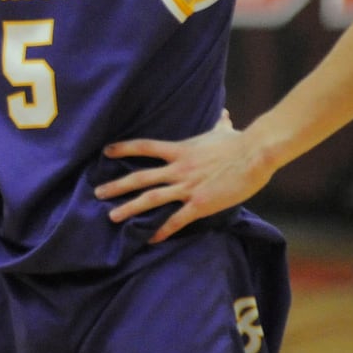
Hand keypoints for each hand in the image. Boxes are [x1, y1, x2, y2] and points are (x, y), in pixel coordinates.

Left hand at [94, 111, 271, 243]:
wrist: (255, 155)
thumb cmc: (240, 143)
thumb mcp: (224, 131)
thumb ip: (219, 123)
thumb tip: (224, 112)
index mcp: (180, 150)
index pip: (144, 147)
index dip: (123, 148)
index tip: (105, 151)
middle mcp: (178, 169)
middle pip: (140, 177)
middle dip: (117, 186)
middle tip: (97, 193)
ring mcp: (187, 187)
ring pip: (151, 199)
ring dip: (130, 208)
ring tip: (112, 216)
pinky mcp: (200, 204)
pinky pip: (176, 220)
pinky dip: (162, 231)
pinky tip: (150, 240)